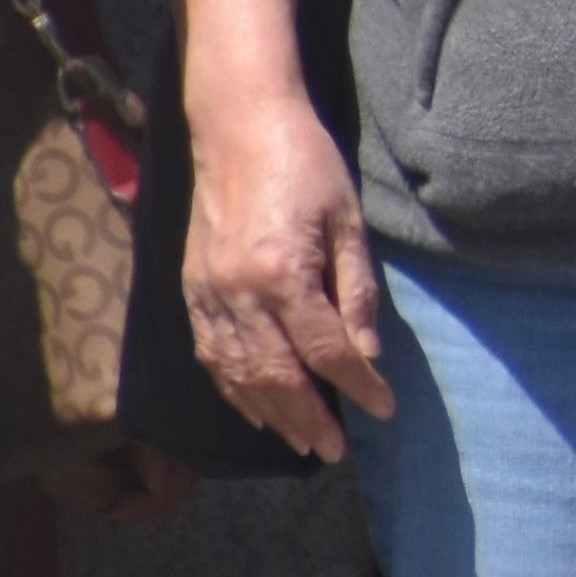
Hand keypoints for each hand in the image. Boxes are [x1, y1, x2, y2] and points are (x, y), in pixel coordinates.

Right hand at [183, 83, 395, 465]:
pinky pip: (210, 355)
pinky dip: (232, 388)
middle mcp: (238, 293)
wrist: (239, 126)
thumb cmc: (305, 163)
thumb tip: (368, 352)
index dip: (359, 385)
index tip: (384, 408)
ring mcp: (208, 294)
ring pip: (238, 373)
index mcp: (283, 273)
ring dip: (269, 414)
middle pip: (276, 375)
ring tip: (300, 440)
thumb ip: (356, 289)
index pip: (327, 350)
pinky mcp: (191, 290)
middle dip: (309, 418)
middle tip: (333, 450)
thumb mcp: (348, 219)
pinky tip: (253, 407)